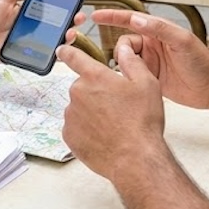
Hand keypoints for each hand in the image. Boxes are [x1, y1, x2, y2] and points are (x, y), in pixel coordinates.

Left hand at [0, 0, 86, 63]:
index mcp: (31, 12)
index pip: (54, 9)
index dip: (67, 6)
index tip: (77, 1)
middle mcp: (35, 27)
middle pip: (59, 26)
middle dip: (72, 22)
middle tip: (79, 18)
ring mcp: (33, 42)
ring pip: (55, 41)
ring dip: (66, 38)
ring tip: (70, 33)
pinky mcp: (27, 55)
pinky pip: (43, 56)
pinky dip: (53, 55)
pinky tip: (59, 51)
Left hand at [59, 43, 165, 180]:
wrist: (135, 159)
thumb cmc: (142, 122)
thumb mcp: (146, 84)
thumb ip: (132, 62)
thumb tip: (124, 49)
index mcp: (94, 77)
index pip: (74, 57)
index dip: (67, 51)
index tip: (62, 50)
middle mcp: (77, 93)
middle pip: (82, 86)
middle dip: (95, 92)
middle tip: (116, 106)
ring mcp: (71, 115)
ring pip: (79, 107)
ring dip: (91, 112)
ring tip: (112, 125)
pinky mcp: (69, 135)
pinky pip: (75, 126)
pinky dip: (86, 129)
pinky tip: (103, 135)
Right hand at [90, 10, 208, 109]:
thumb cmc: (202, 63)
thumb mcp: (182, 41)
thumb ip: (160, 29)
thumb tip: (137, 19)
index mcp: (158, 31)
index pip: (130, 20)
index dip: (112, 17)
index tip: (95, 17)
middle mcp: (151, 45)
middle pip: (124, 43)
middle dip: (121, 52)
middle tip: (127, 63)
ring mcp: (150, 62)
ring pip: (125, 61)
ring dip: (125, 67)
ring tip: (135, 76)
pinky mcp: (149, 78)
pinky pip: (130, 75)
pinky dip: (128, 78)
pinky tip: (133, 84)